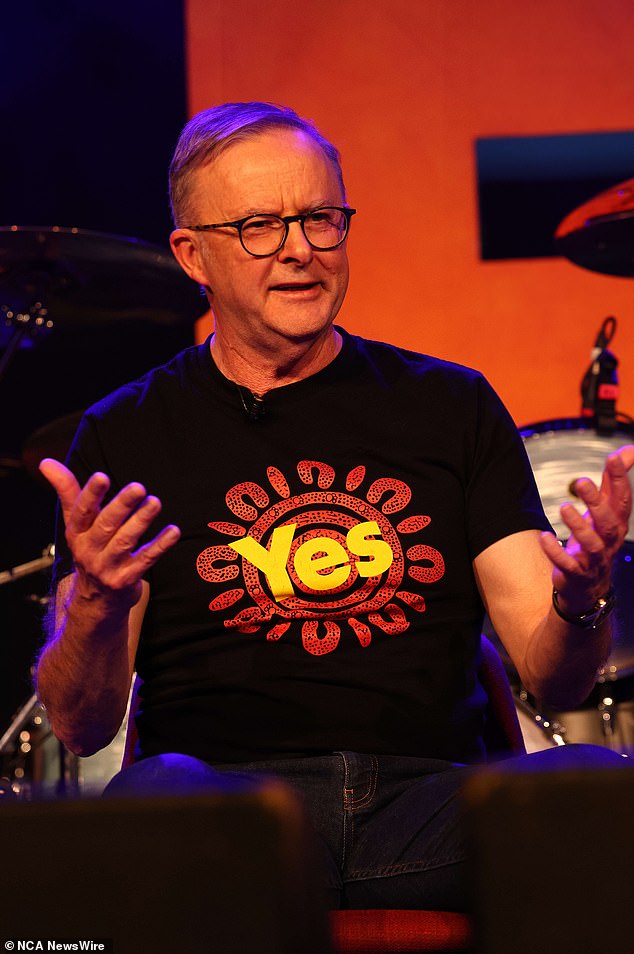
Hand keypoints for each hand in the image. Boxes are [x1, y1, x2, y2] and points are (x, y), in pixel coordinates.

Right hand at [40, 458, 180, 610]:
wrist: (95, 599)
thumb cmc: (90, 548)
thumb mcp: (75, 523)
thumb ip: (67, 491)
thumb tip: (45, 462)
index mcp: (76, 533)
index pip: (81, 512)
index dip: (90, 494)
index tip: (102, 476)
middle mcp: (88, 550)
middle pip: (105, 526)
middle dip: (121, 506)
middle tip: (138, 487)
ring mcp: (107, 567)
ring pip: (125, 542)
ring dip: (141, 521)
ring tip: (155, 502)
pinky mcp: (125, 580)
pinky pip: (145, 561)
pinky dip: (160, 546)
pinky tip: (173, 531)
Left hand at [540, 444, 633, 613]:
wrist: (587, 587)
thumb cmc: (596, 541)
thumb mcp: (605, 511)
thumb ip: (612, 482)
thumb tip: (627, 451)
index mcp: (617, 523)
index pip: (622, 499)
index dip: (620, 479)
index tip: (613, 458)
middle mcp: (609, 541)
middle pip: (608, 521)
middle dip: (596, 501)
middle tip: (580, 480)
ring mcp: (594, 560)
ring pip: (592, 543)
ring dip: (578, 525)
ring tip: (564, 507)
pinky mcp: (576, 574)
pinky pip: (567, 565)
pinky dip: (556, 553)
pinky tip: (545, 538)